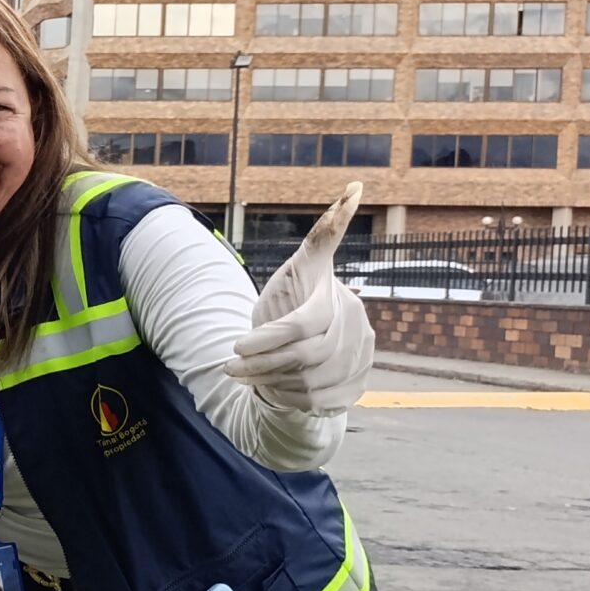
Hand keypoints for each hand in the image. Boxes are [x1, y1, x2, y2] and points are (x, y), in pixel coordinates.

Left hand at [225, 182, 375, 413]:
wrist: (309, 342)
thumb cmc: (299, 298)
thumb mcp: (303, 267)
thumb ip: (323, 235)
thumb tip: (354, 187)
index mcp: (339, 302)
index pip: (306, 325)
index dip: (270, 338)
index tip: (236, 346)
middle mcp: (357, 333)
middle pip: (306, 357)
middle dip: (262, 364)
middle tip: (230, 366)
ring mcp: (360, 363)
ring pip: (309, 383)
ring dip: (269, 382)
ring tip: (243, 375)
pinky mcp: (355, 388)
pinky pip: (317, 403)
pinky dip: (287, 398)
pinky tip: (270, 387)